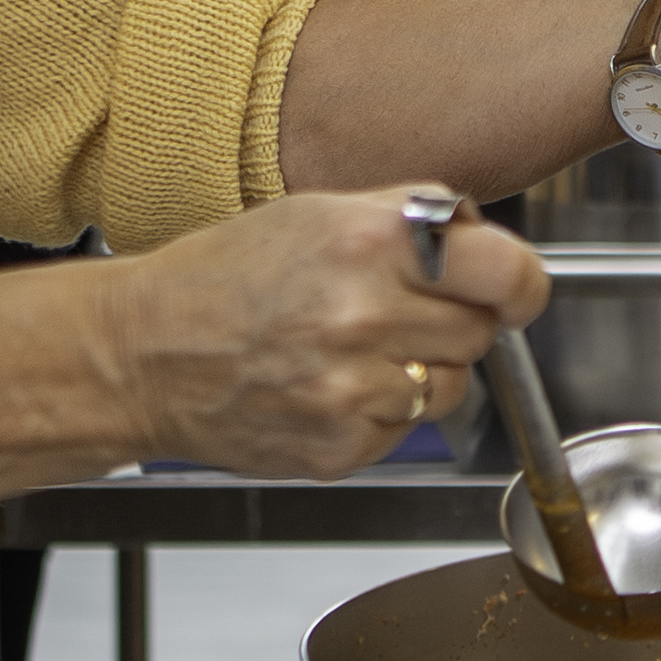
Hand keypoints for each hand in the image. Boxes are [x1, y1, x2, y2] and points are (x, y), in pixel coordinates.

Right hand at [67, 188, 546, 481]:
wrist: (142, 355)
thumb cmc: (223, 278)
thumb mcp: (317, 213)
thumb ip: (410, 218)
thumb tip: (485, 236)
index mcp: (366, 242)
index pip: (505, 271)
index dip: (518, 283)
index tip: (512, 289)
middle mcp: (362, 316)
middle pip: (480, 332)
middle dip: (453, 321)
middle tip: (396, 312)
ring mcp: (350, 390)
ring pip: (450, 388)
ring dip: (420, 372)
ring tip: (352, 351)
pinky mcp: (338, 448)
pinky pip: (405, 431)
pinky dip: (379, 413)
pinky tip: (328, 386)